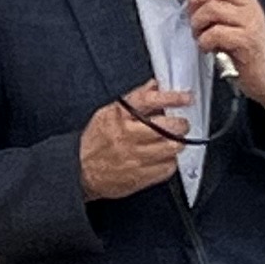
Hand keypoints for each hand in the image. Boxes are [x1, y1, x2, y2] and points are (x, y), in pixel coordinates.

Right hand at [78, 86, 192, 200]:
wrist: (79, 170)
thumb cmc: (94, 142)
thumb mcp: (107, 114)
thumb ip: (133, 100)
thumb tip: (154, 87)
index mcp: (119, 116)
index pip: (149, 101)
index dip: (172, 98)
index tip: (185, 98)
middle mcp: (128, 136)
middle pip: (167, 127)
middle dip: (180, 124)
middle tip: (181, 124)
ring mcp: (135, 157)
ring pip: (171, 148)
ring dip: (178, 143)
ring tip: (173, 141)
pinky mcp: (140, 176)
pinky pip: (167, 168)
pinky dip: (170, 162)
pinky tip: (163, 158)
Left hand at [179, 0, 264, 114]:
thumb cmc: (250, 53)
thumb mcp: (237, 24)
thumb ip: (221, 9)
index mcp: (246, 0)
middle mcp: (250, 7)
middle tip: (193, 16)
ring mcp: (250, 23)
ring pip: (212, 8)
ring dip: (198, 23)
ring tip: (200, 35)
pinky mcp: (247, 41)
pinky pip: (216, 33)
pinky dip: (204, 41)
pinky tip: (208, 48)